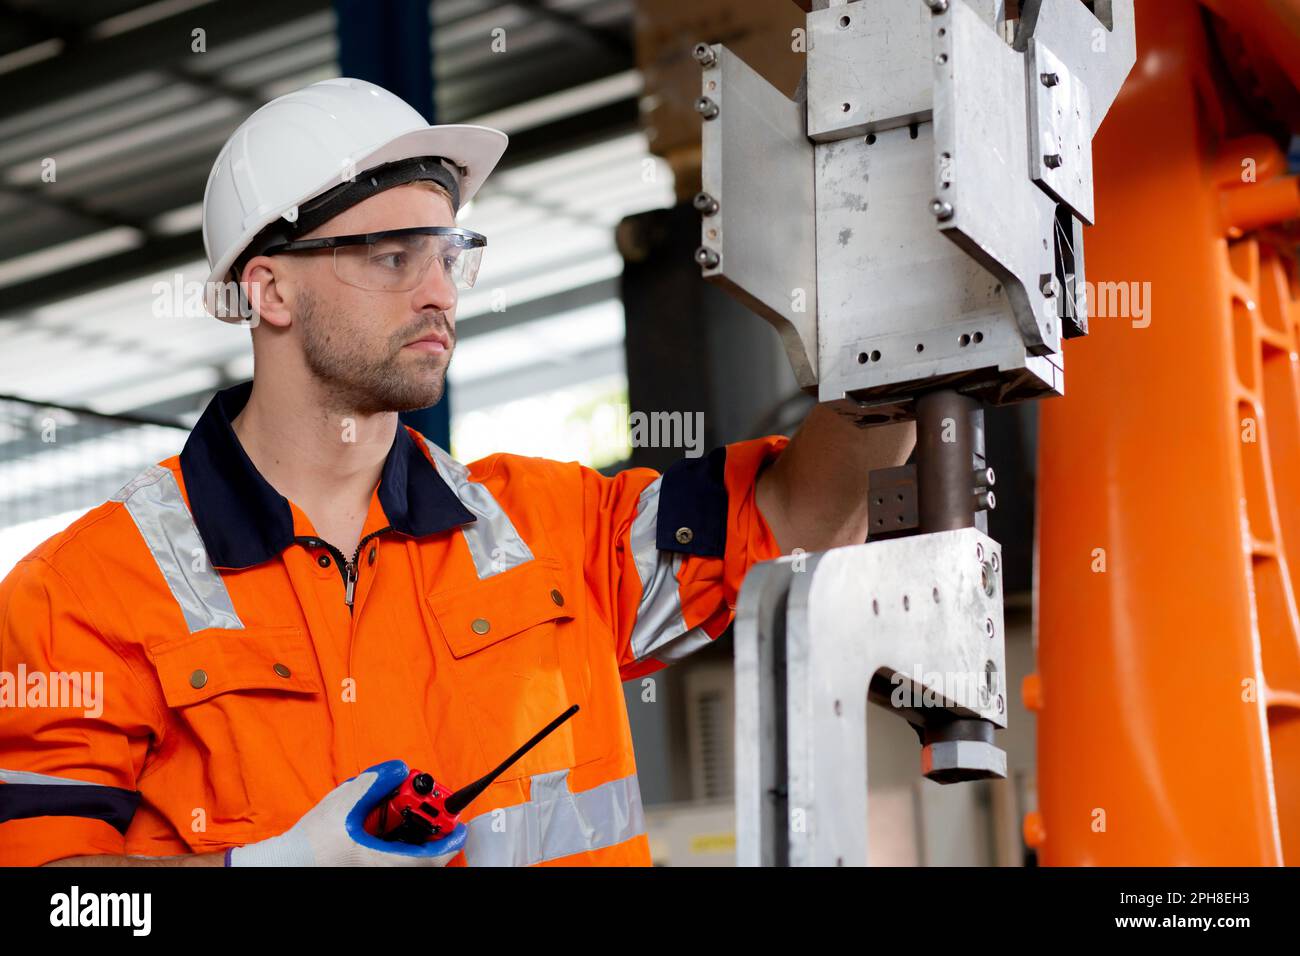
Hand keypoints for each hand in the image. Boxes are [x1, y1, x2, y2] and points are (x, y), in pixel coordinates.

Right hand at [227, 759, 466, 866]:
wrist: (288, 861)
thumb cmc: (311, 841)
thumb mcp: (343, 803)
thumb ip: (374, 783)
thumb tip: (399, 769)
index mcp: (381, 861)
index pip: (427, 858)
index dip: (449, 842)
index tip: (460, 828)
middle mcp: (383, 870)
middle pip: (423, 858)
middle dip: (433, 831)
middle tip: (434, 809)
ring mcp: (377, 870)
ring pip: (410, 859)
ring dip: (416, 835)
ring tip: (408, 810)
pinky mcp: (370, 867)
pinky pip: (396, 858)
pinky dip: (401, 841)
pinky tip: (388, 823)